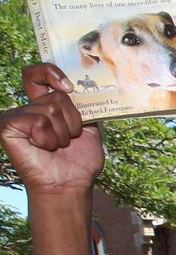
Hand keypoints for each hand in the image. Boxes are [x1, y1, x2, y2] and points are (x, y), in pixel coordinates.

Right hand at [0, 64, 103, 194]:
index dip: (50, 71)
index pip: (37, 74)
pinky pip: (38, 121)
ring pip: (51, 109)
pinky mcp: (7, 127)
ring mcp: (15, 117)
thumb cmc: (79, 159)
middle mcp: (27, 108)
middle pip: (57, 96)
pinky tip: (43, 148)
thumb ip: (84, 104)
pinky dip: (48, 137)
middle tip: (67, 139)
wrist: (70, 183)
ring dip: (62, 132)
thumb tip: (83, 85)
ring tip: (56, 146)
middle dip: (72, 120)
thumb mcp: (89, 126)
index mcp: (44, 104)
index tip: (69, 86)